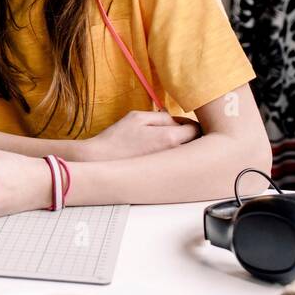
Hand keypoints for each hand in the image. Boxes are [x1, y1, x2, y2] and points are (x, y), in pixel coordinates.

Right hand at [79, 110, 199, 160]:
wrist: (99, 160)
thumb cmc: (116, 138)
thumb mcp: (138, 117)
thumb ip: (162, 116)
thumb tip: (177, 121)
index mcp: (170, 138)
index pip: (196, 130)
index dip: (189, 124)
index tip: (180, 123)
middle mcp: (173, 155)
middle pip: (196, 146)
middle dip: (190, 138)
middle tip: (176, 134)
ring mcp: (168, 169)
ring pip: (185, 158)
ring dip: (181, 150)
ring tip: (163, 146)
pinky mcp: (161, 177)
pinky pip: (174, 167)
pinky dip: (171, 161)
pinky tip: (156, 157)